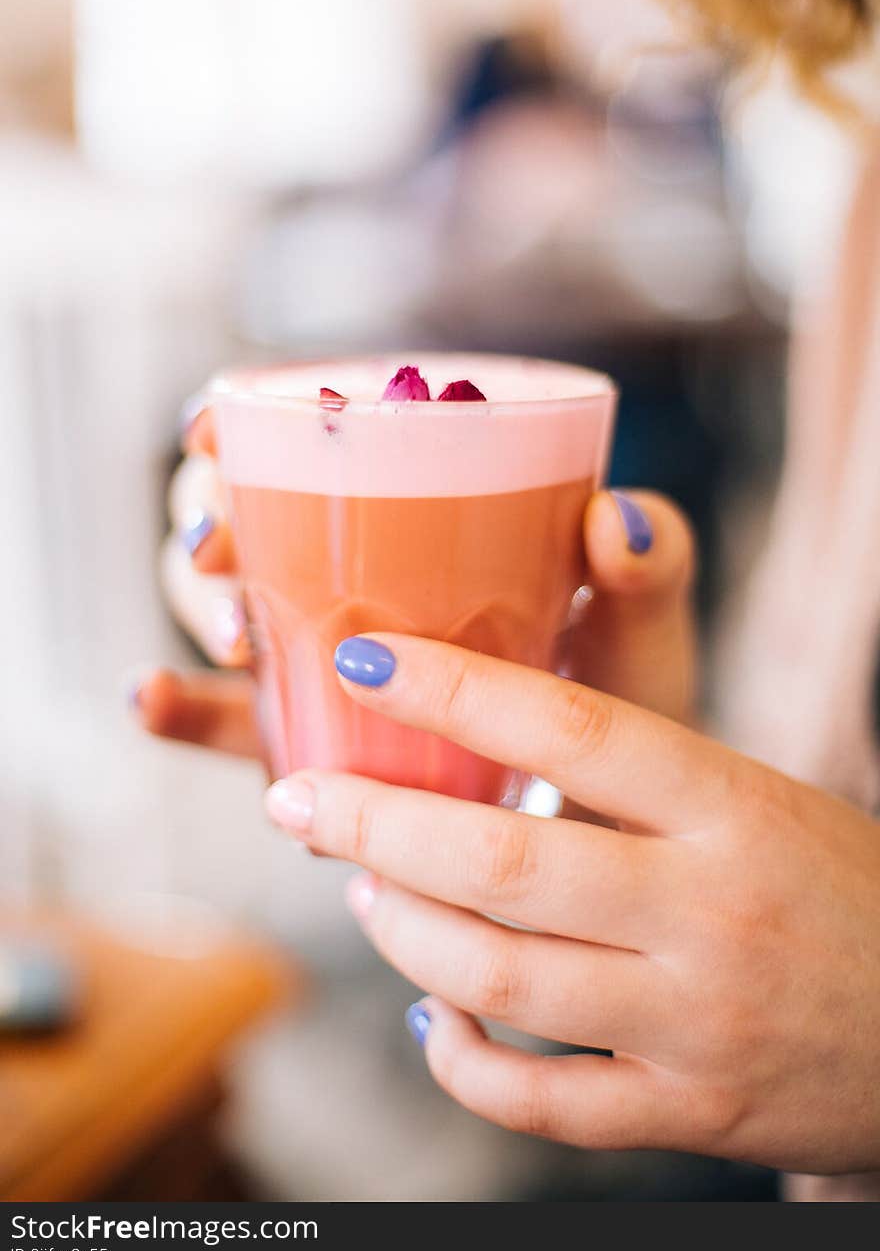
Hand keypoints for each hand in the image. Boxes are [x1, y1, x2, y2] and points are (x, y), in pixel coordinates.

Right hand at [131, 407, 696, 746]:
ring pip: (218, 606)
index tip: (211, 429)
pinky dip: (179, 706)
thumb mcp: (640, 632)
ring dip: (198, 607)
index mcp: (422, 514)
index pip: (312, 443)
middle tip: (224, 552)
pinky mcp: (307, 737)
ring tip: (240, 637)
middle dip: (206, 521)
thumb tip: (617, 521)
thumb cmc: (624, 703)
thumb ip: (650, 571)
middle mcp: (354, 572)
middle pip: (239, 513)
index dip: (243, 426)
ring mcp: (320, 656)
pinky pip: (229, 720)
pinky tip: (148, 699)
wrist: (613, 824)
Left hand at [265, 634, 879, 1174]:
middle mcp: (710, 908)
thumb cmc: (834, 886)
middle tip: (297, 800)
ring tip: (361, 890)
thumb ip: (635, 774)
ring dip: (402, 933)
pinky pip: (539, 1100)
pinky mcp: (690, 1113)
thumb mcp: (755, 799)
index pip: (570, 729)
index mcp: (730, 806)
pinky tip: (432, 1018)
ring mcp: (697, 1020)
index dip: (451, 691)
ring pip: (501, 980)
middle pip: (503, 860)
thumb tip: (476, 729)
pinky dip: (461, 1060)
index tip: (361, 664)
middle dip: (373, 824)